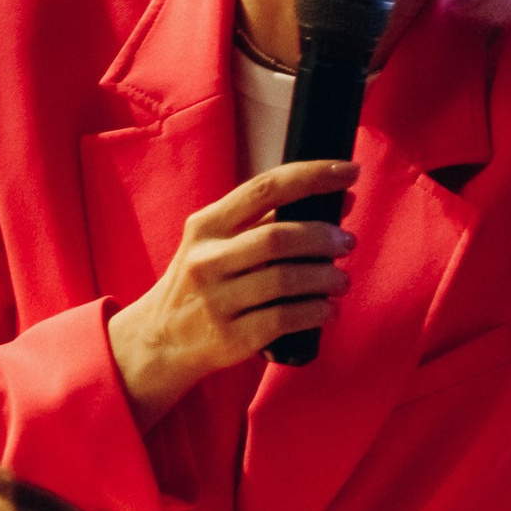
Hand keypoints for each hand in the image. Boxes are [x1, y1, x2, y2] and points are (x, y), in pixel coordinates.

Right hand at [106, 161, 360, 428]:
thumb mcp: (217, 244)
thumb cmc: (204, 283)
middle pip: (279, 238)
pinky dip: (318, 311)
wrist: (161, 339)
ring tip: (342, 280)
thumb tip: (340, 200)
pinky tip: (329, 309)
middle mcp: (207, 258)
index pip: (264, 188)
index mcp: (206, 225)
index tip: (349, 171)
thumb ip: (270, 222)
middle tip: (347, 242)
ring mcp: (218, 299)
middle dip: (324, 237)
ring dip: (327, 277)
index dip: (313, 176)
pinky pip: (286, 318)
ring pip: (286, 279)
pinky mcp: (232, 336)